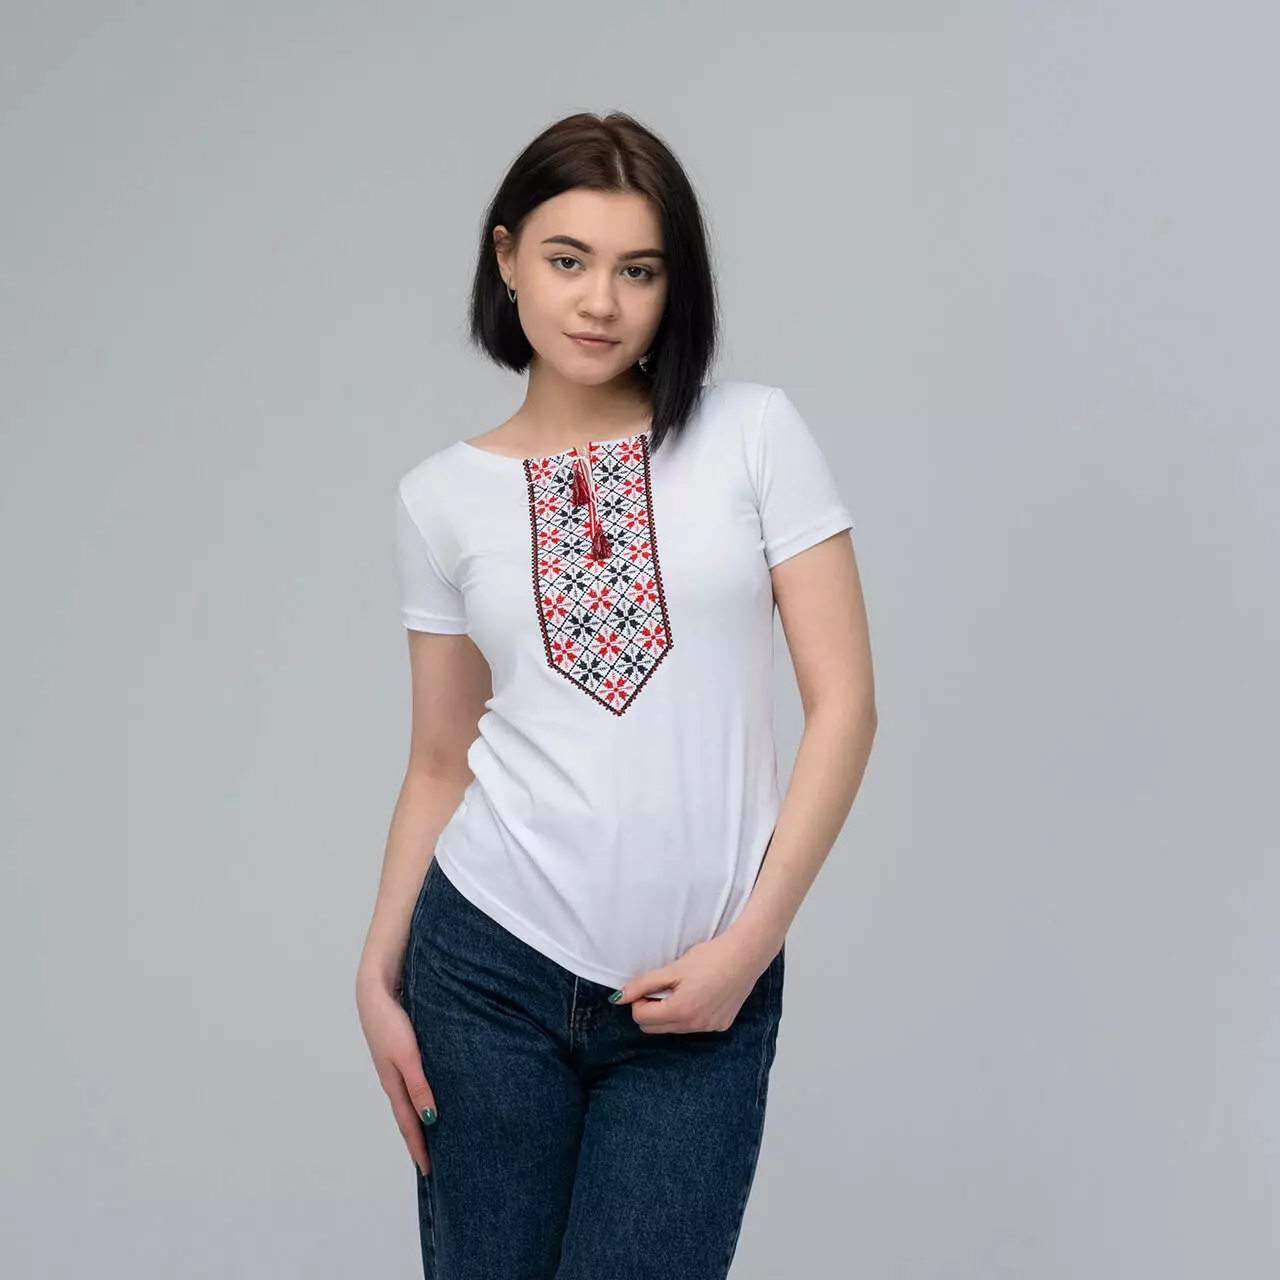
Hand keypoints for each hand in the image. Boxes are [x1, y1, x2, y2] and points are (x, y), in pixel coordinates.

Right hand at [355, 977, 439, 1176]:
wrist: (374, 990)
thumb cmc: (391, 1021)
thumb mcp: (407, 1055)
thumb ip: (419, 1085)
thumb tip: (430, 1118)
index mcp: (394, 1084)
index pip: (409, 1124)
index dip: (419, 1148)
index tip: (430, 1172)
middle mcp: (394, 1079)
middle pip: (409, 1116)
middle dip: (420, 1140)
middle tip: (434, 1163)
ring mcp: (395, 1066)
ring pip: (411, 1099)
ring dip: (421, 1119)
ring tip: (434, 1136)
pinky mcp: (400, 1052)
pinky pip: (413, 1082)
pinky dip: (421, 1097)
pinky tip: (431, 1096)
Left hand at [611, 931, 776, 1033]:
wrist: (746, 955)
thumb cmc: (710, 957)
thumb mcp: (673, 968)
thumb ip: (643, 984)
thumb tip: (618, 998)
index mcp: (681, 1011)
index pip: (641, 1018)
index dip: (639, 999)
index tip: (649, 984)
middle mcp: (695, 1026)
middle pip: (655, 1028)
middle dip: (651, 1008)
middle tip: (663, 986)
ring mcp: (709, 1028)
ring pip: (674, 1028)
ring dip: (670, 1011)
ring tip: (683, 987)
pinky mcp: (721, 1025)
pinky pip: (694, 1026)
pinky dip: (689, 1013)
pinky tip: (700, 993)